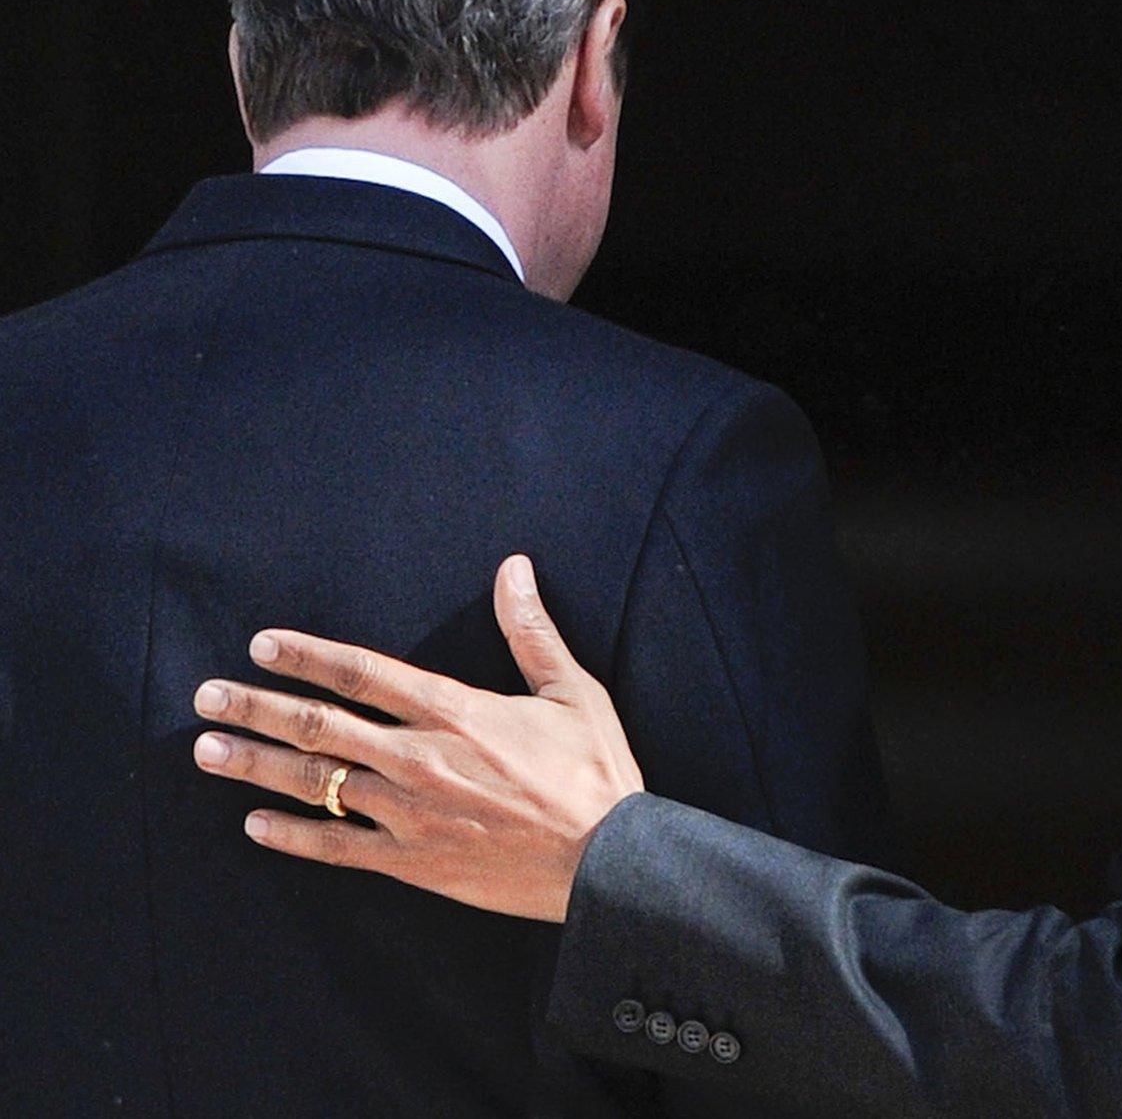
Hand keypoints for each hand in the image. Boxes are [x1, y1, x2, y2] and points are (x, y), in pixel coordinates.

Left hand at [191, 554, 643, 922]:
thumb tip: (514, 568)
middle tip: (206, 696)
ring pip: (316, 784)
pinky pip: (338, 847)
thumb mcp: (572, 691)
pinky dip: (292, 836)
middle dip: (257, 707)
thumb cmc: (595, 771)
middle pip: (320, 726)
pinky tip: (255, 824)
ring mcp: (410, 813)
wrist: (606, 859)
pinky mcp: (413, 861)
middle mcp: (419, 758)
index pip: (362, 673)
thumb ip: (531, 631)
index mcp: (454, 711)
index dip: (306, 656)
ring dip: (256, 764)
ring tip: (207, 750)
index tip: (261, 646)